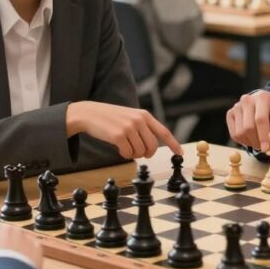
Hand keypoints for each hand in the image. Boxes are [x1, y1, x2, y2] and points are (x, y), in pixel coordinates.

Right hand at [0, 222, 43, 268]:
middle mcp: (10, 228)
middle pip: (7, 235)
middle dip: (5, 245)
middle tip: (1, 260)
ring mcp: (25, 236)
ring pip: (21, 241)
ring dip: (18, 250)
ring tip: (12, 265)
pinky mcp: (36, 246)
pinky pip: (33, 249)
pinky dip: (29, 256)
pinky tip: (23, 265)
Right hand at [66, 101, 182, 157]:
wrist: (89, 114)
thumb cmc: (110, 118)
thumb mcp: (130, 116)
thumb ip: (143, 127)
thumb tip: (152, 146)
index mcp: (144, 115)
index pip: (163, 132)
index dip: (173, 144)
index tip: (180, 154)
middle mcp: (139, 120)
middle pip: (152, 147)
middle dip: (146, 154)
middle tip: (137, 152)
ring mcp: (129, 127)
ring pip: (140, 152)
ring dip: (133, 154)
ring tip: (124, 146)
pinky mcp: (118, 136)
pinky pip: (128, 154)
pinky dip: (124, 155)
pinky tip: (118, 148)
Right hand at [226, 91, 269, 150]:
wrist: (263, 103)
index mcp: (262, 98)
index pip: (260, 119)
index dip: (263, 136)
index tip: (266, 148)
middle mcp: (247, 100)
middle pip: (248, 127)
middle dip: (256, 142)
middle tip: (263, 148)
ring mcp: (236, 106)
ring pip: (240, 133)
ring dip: (250, 142)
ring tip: (257, 141)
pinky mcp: (230, 114)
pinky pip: (234, 134)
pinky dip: (242, 141)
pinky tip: (250, 138)